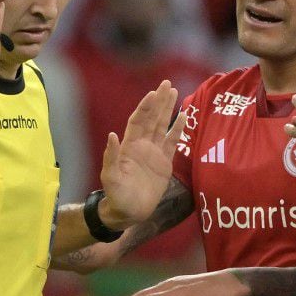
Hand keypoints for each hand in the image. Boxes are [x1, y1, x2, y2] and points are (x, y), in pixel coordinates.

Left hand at [98, 80, 186, 229]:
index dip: (145, 107)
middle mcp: (142, 145)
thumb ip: (111, 157)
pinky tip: (184, 116)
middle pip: (152, 118)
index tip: (153, 93)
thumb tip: (112, 135)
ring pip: (162, 126)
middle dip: (159, 101)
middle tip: (167, 83)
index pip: (139, 121)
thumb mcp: (111, 177)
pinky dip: (178, 129)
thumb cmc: (117, 196)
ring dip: (168, 109)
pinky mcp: (164, 163)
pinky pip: (172, 142)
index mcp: (129, 146)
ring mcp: (154, 152)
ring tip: (174, 91)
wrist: (129, 212)